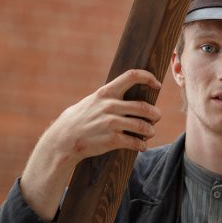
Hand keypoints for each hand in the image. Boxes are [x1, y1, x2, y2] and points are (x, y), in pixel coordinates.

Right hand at [45, 69, 161, 162]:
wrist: (64, 139)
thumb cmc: (82, 117)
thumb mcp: (94, 100)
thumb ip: (112, 95)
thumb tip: (134, 88)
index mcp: (106, 92)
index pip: (132, 76)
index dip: (148, 77)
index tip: (157, 85)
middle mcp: (109, 105)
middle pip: (143, 107)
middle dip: (155, 114)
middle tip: (156, 118)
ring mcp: (110, 123)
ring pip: (143, 126)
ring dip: (150, 131)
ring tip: (150, 133)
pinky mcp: (111, 140)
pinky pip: (135, 142)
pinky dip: (142, 145)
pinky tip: (141, 146)